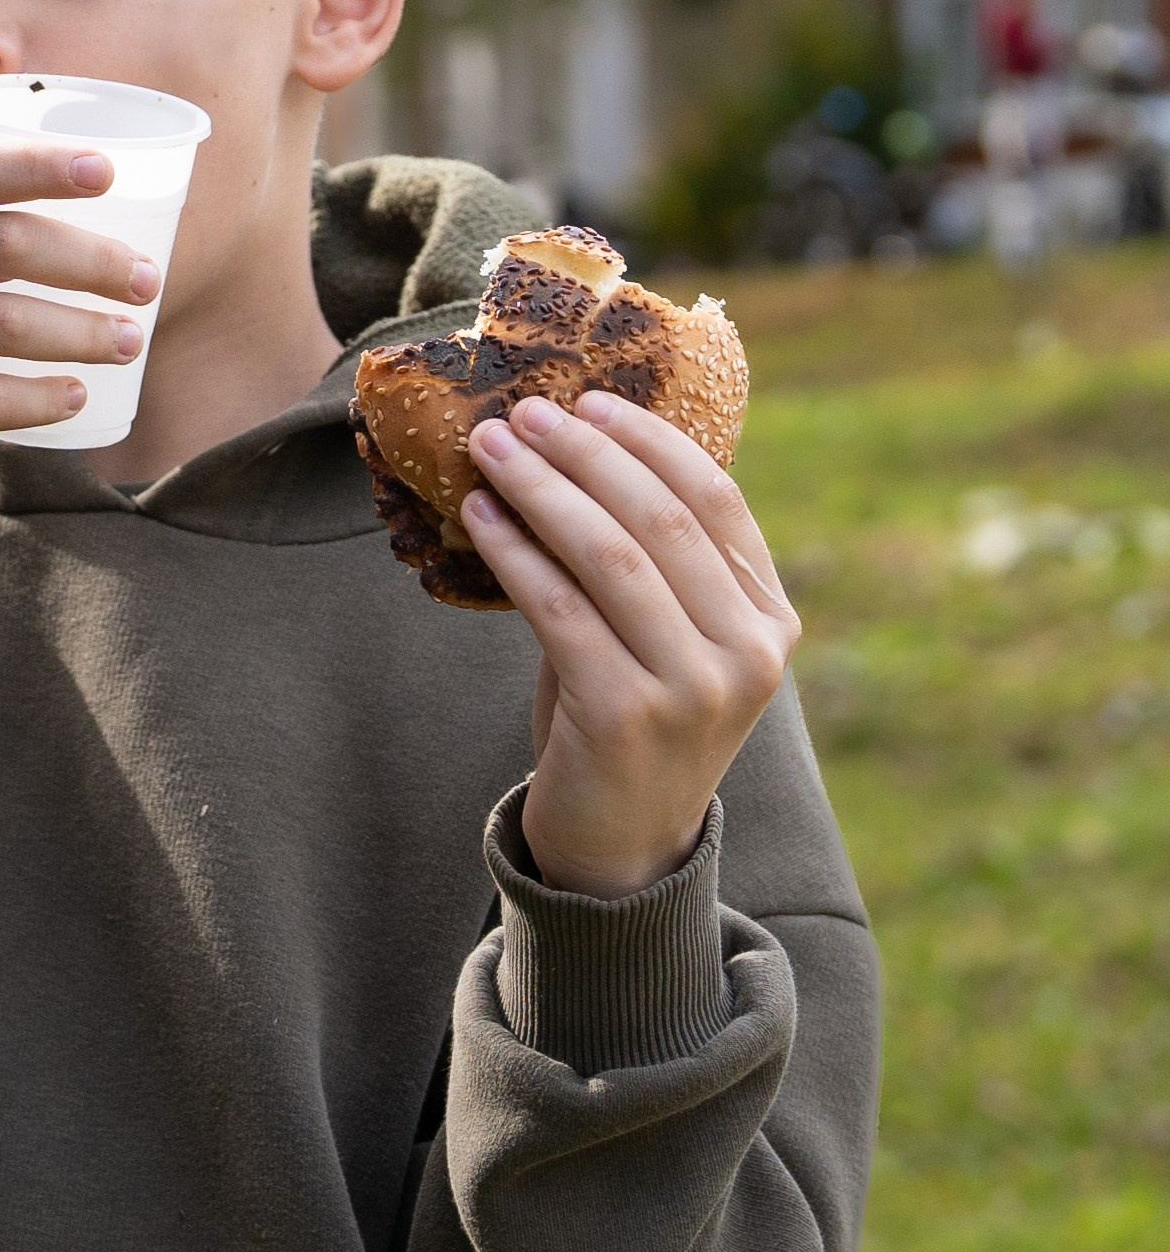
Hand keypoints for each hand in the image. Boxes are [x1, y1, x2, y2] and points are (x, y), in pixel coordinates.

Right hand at [0, 142, 160, 481]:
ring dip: (80, 333)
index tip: (107, 171)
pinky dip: (37, 398)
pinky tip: (77, 396)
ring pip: (0, 322)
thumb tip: (105, 218)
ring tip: (130, 341)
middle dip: (91, 261)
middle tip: (148, 280)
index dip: (39, 165)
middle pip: (4, 245)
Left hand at [464, 390, 799, 898]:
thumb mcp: (664, 639)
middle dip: (587, 455)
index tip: (591, 401)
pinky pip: (559, 609)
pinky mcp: (627, 717)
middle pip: (663, 519)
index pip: (717, 502)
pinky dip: (515, 551)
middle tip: (526, 413)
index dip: (651, 442)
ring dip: (543, 491)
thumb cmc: (630, 720)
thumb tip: (566, 448)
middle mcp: (749, 654)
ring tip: (493, 449)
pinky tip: (479, 518)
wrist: (619, 850)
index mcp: (771, 622)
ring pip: (611, 557)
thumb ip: (646, 560)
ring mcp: (695, 690)